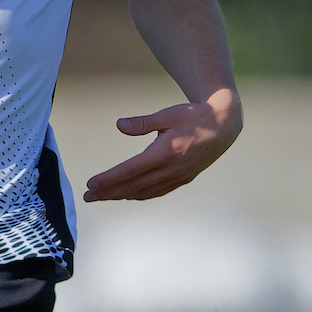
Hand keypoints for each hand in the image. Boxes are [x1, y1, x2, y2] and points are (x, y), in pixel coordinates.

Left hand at [82, 89, 241, 201]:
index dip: (108, 179)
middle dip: (108, 193)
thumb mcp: (168, 114)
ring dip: (121, 195)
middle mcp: (171, 169)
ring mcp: (178, 177)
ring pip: (144, 192)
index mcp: (165, 153)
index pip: (129, 170)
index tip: (90, 184)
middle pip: (132, 186)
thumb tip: (119, 125)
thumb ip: (142, 123)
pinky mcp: (183, 179)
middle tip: (87, 197)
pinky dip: (140, 195)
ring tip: (102, 197)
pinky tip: (129, 194)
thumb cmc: (194, 116)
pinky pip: (157, 192)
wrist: (224, 126)